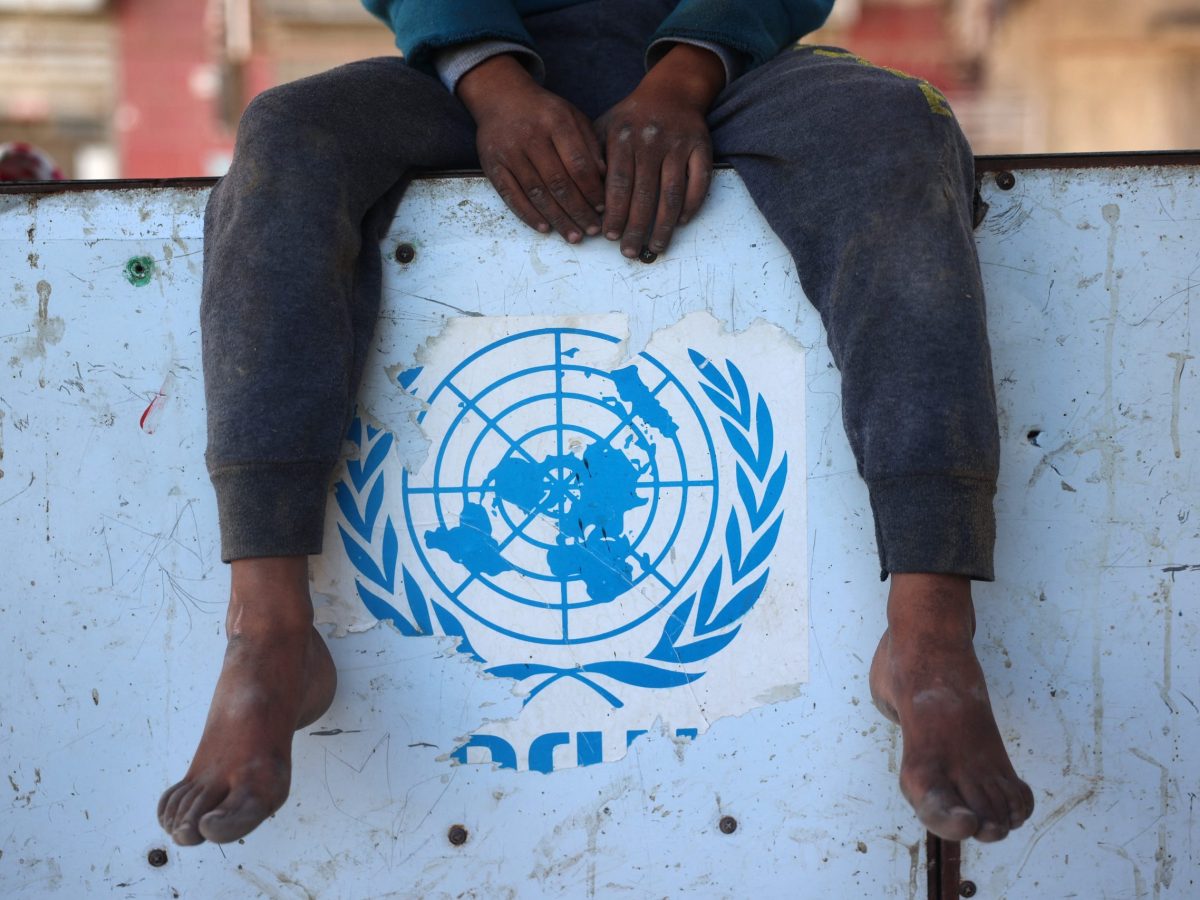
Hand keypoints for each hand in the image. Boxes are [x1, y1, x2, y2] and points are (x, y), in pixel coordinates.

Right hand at [458, 54, 605, 242]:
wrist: (500, 97)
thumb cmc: (543, 111)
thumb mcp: (572, 116)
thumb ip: (590, 144)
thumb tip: (605, 178)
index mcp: (556, 121)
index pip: (578, 164)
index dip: (592, 191)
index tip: (603, 208)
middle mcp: (530, 136)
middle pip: (559, 183)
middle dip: (578, 210)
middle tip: (593, 230)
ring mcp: (509, 152)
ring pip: (537, 193)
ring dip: (557, 218)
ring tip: (574, 235)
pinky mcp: (492, 165)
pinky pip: (511, 196)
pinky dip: (528, 215)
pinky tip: (545, 228)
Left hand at [594, 43, 724, 257]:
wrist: (672, 91)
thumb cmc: (632, 119)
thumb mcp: (605, 128)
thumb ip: (592, 158)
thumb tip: (585, 202)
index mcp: (623, 136)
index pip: (618, 183)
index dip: (614, 212)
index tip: (609, 237)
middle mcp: (651, 139)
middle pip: (644, 193)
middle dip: (635, 226)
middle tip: (629, 251)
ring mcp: (678, 143)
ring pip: (671, 192)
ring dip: (663, 225)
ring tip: (655, 247)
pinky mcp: (702, 147)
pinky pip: (699, 182)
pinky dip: (691, 205)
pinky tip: (680, 223)